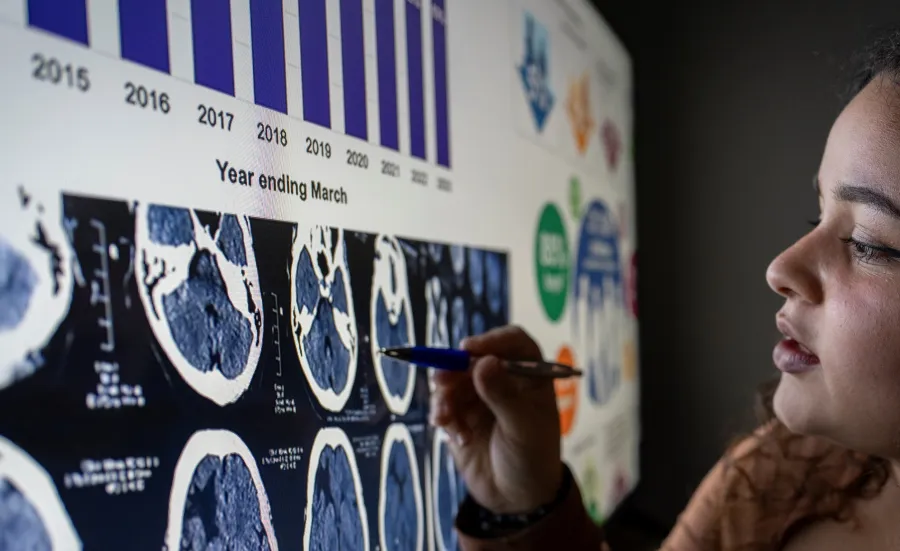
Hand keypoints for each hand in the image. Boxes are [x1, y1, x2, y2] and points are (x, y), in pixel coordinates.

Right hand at [429, 325, 562, 513]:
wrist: (515, 499)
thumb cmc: (532, 459)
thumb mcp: (522, 428)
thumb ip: (503, 395)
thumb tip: (483, 361)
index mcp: (529, 376)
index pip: (513, 342)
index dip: (492, 340)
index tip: (469, 349)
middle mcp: (502, 380)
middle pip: (473, 357)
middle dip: (455, 368)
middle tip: (442, 381)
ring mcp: (478, 397)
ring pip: (452, 380)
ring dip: (444, 397)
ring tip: (445, 419)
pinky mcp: (459, 415)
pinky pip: (443, 404)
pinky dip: (443, 416)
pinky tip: (456, 437)